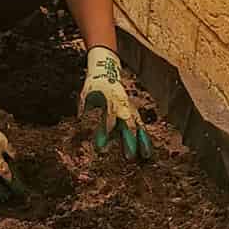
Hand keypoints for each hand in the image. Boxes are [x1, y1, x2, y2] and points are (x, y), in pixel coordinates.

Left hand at [79, 47, 150, 161]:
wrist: (106, 70)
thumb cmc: (94, 84)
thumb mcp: (86, 94)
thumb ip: (84, 107)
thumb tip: (81, 121)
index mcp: (111, 101)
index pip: (109, 119)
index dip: (106, 133)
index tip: (102, 147)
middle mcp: (123, 106)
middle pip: (128, 125)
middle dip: (129, 142)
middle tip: (129, 157)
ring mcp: (130, 108)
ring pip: (138, 127)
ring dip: (142, 142)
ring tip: (145, 156)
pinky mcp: (133, 111)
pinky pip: (141, 125)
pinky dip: (144, 137)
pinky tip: (147, 150)